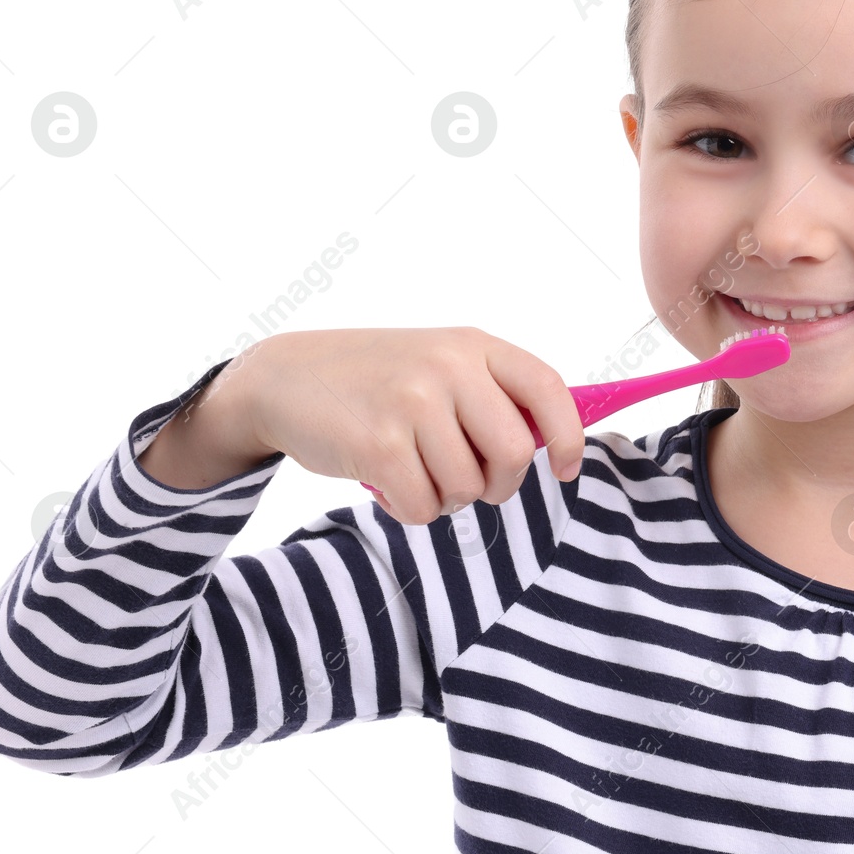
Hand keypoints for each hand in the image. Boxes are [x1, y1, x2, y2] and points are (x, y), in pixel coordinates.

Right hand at [241, 327, 583, 522]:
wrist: (285, 378)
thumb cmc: (375, 380)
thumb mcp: (438, 363)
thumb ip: (491, 395)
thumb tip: (550, 446)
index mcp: (473, 345)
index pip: (548, 389)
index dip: (568, 437)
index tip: (566, 469)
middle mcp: (448, 368)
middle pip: (515, 454)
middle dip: (498, 484)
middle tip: (469, 480)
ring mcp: (413, 404)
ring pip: (468, 488)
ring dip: (445, 497)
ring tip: (414, 471)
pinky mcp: (379, 445)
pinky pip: (425, 508)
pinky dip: (410, 509)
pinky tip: (387, 482)